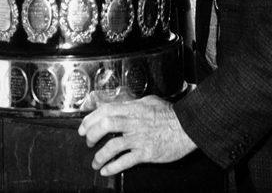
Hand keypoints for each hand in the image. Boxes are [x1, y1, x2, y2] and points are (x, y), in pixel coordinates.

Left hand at [78, 95, 196, 175]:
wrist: (187, 127)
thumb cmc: (170, 115)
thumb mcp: (150, 102)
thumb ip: (133, 104)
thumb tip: (119, 105)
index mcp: (134, 108)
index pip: (106, 110)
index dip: (91, 118)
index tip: (84, 126)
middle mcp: (134, 122)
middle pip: (105, 125)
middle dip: (92, 134)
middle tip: (88, 141)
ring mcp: (139, 138)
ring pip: (112, 145)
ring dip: (100, 155)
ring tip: (96, 161)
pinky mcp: (146, 153)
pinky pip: (125, 161)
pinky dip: (112, 167)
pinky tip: (107, 170)